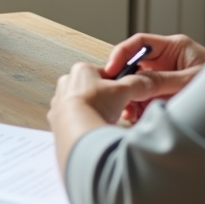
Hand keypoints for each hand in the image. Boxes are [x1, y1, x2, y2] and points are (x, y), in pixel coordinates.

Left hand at [48, 60, 156, 174]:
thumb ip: (137, 83)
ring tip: (105, 122)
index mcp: (80, 70)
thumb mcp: (123, 91)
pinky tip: (93, 129)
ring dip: (95, 112)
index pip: (104, 74)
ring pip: (84, 105)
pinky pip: (75, 120)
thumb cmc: (95, 106)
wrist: (77, 133)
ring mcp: (59, 103)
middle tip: (117, 111)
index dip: (117, 85)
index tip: (125, 95)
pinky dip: (84, 124)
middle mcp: (66, 83)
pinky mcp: (57, 121)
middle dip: (106, 100)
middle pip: (94, 90)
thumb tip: (148, 82)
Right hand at [105, 33, 204, 122]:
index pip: (141, 42)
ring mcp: (165, 78)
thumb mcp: (189, 81)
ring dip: (131, 97)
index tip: (112, 69)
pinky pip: (145, 98)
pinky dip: (139, 107)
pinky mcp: (165, 95)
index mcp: (175, 48)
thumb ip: (162, 80)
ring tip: (130, 111)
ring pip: (138, 84)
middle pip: (136, 65)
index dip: (123, 53)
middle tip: (119, 94)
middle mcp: (167, 61)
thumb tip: (136, 81)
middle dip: (126, 80)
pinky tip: (137, 117)